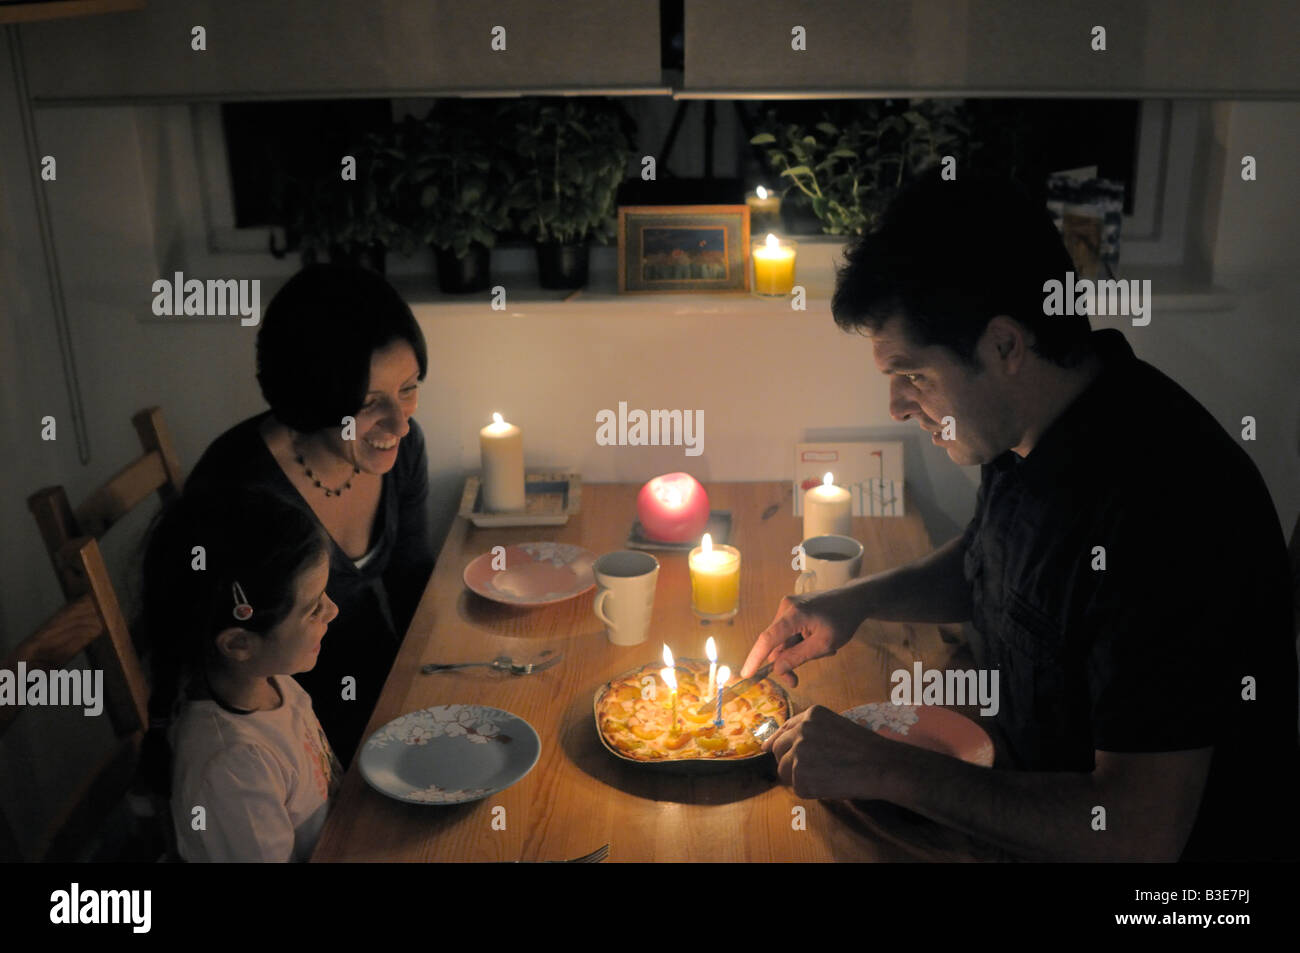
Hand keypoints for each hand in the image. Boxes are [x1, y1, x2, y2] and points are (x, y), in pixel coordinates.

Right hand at [741, 590, 862, 686]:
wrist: (854, 599)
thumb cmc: (843, 619)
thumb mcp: (824, 644)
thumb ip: (798, 657)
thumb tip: (777, 668)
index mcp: (793, 614)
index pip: (767, 639)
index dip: (755, 658)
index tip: (746, 674)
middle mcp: (786, 607)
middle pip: (775, 643)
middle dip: (786, 661)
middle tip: (795, 681)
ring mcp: (788, 606)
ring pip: (782, 640)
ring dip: (797, 651)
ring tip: (822, 650)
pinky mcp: (792, 609)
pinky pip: (788, 632)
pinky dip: (800, 642)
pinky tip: (817, 641)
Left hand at [764, 705, 889, 799]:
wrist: (880, 765)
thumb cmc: (864, 748)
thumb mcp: (836, 726)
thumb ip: (810, 731)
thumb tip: (777, 744)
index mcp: (810, 715)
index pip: (783, 728)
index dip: (776, 740)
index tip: (767, 748)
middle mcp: (800, 731)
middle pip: (777, 749)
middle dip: (787, 760)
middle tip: (808, 770)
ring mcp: (798, 753)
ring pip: (784, 770)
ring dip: (799, 777)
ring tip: (826, 776)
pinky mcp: (800, 777)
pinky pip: (797, 788)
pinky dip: (811, 791)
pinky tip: (830, 784)